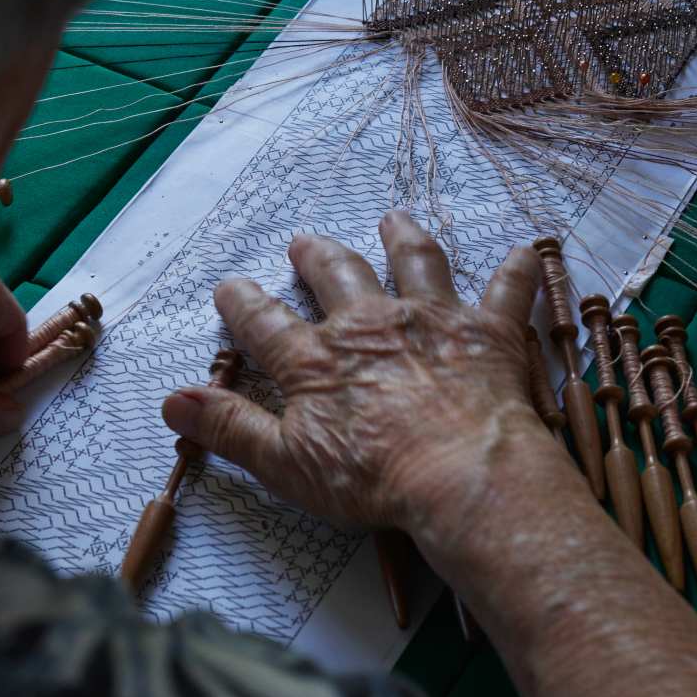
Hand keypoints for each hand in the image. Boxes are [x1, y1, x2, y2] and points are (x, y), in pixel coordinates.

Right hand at [160, 209, 552, 534]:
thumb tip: (171, 402)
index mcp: (317, 360)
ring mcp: (432, 321)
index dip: (243, 303)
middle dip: (318, 257)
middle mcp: (371, 325)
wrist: (461, 473)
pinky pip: (506, 291)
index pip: (265, 324)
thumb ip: (229, 427)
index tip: (229, 285)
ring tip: (394, 219)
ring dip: (404, 239)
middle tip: (306, 240)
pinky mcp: (488, 332)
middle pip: (338, 277)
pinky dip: (516, 271)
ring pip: (416, 264)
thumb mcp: (284, 462)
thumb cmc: (371, 477)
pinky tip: (525, 251)